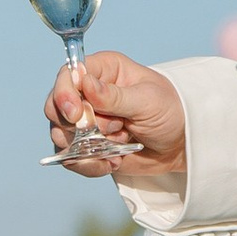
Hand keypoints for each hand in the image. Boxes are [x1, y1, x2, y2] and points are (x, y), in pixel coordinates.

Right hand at [46, 50, 186, 180]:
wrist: (181, 144)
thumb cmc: (170, 111)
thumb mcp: (147, 101)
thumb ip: (114, 96)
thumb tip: (84, 82)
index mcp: (102, 71)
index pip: (68, 75)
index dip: (65, 93)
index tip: (75, 113)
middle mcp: (87, 93)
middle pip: (55, 107)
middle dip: (76, 126)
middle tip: (106, 132)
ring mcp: (84, 121)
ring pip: (60, 135)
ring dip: (86, 147)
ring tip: (117, 148)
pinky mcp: (86, 146)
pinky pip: (71, 158)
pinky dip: (89, 164)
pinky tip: (113, 162)